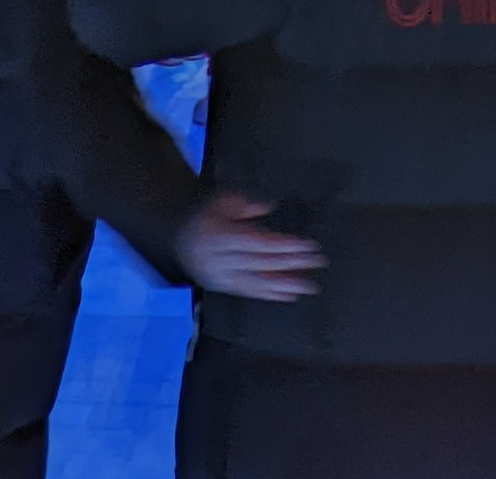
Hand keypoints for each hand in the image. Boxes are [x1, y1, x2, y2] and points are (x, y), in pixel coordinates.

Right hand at [177, 195, 323, 301]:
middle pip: (262, 263)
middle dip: (292, 263)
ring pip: (258, 283)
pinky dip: (271, 294)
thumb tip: (268, 208)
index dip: (284, 246)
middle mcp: (224, 259)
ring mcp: (224, 277)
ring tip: (310, 286)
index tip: (308, 246)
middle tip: (318, 261)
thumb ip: (245, 204)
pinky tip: (290, 295)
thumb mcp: (222, 201)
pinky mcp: (226, 288)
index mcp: (223, 235)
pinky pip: (250, 293)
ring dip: (286, 285)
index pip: (259, 243)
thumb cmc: (207, 217)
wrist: (177, 244)